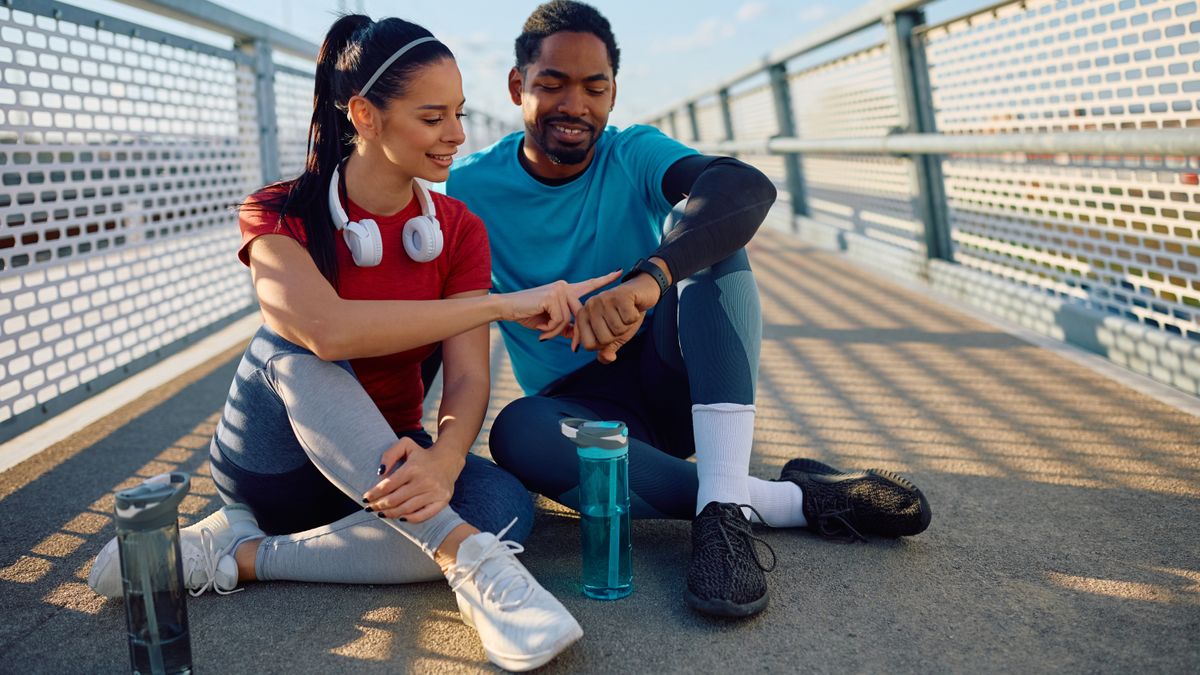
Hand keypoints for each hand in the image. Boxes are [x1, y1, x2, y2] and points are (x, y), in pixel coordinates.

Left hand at [362, 438, 464, 522]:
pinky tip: (399, 518)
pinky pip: (423, 516)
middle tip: (370, 508)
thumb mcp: (405, 445)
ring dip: (389, 514)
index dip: (374, 494)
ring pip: (406, 509)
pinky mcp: (442, 501)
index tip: (365, 498)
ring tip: (380, 513)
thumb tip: (380, 473)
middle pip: (395, 500)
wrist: (448, 460)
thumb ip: (390, 455)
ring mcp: (434, 493)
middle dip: (378, 505)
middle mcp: (424, 481)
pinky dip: (409, 519)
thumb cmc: (421, 454)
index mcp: (413, 468)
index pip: (388, 485)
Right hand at [499, 270, 622, 340]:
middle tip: (574, 349)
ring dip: (555, 332)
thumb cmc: (527, 314)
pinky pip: (559, 321)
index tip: (620, 272)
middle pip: (581, 314)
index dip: (605, 279)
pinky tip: (539, 327)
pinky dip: (549, 329)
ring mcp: (559, 290)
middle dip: (579, 334)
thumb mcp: (550, 322)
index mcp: (566, 290)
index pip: (589, 284)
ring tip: (542, 332)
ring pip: (568, 320)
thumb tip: (578, 335)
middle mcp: (564, 287)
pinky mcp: (552, 297)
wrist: (506, 307)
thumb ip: (566, 325)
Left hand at [571, 273, 660, 362]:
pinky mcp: (620, 294)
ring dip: (628, 325)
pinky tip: (633, 307)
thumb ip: (607, 349)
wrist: (641, 294)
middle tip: (620, 321)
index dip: (603, 344)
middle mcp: (589, 306)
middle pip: (604, 339)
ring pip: (618, 329)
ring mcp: (604, 298)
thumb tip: (607, 358)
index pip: (588, 345)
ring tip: (626, 313)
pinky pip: (629, 319)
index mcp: (583, 316)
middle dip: (617, 335)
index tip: (609, 332)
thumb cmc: (624, 315)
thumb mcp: (614, 336)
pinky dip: (635, 316)